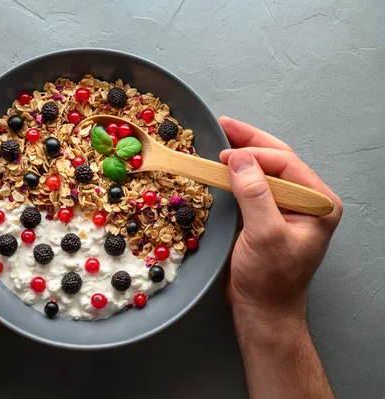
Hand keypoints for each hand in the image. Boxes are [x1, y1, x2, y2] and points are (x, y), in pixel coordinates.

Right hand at [218, 117, 342, 322]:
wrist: (262, 310)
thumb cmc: (270, 279)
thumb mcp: (265, 235)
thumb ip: (255, 195)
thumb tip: (239, 159)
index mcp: (317, 203)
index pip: (286, 164)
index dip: (255, 154)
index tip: (225, 154)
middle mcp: (305, 201)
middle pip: (276, 160)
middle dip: (249, 142)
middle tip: (223, 124)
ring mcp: (286, 207)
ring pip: (263, 170)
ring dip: (241, 154)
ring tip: (220, 138)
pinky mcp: (267, 215)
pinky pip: (252, 186)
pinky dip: (236, 173)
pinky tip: (222, 164)